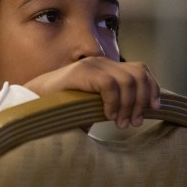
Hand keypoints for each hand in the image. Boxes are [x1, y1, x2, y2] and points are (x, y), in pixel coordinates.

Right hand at [24, 56, 160, 128]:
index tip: (155, 109)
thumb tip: (137, 118)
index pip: (141, 70)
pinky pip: (109, 85)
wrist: (32, 103)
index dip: (152, 88)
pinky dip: (114, 103)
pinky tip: (107, 116)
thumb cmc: (62, 109)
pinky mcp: (81, 72)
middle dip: (143, 100)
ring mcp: (91, 66)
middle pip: (139, 74)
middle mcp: (102, 63)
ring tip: (121, 124)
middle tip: (135, 122)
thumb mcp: (94, 107)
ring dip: (129, 105)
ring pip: (128, 80)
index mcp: (107, 69)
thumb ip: (113, 106)